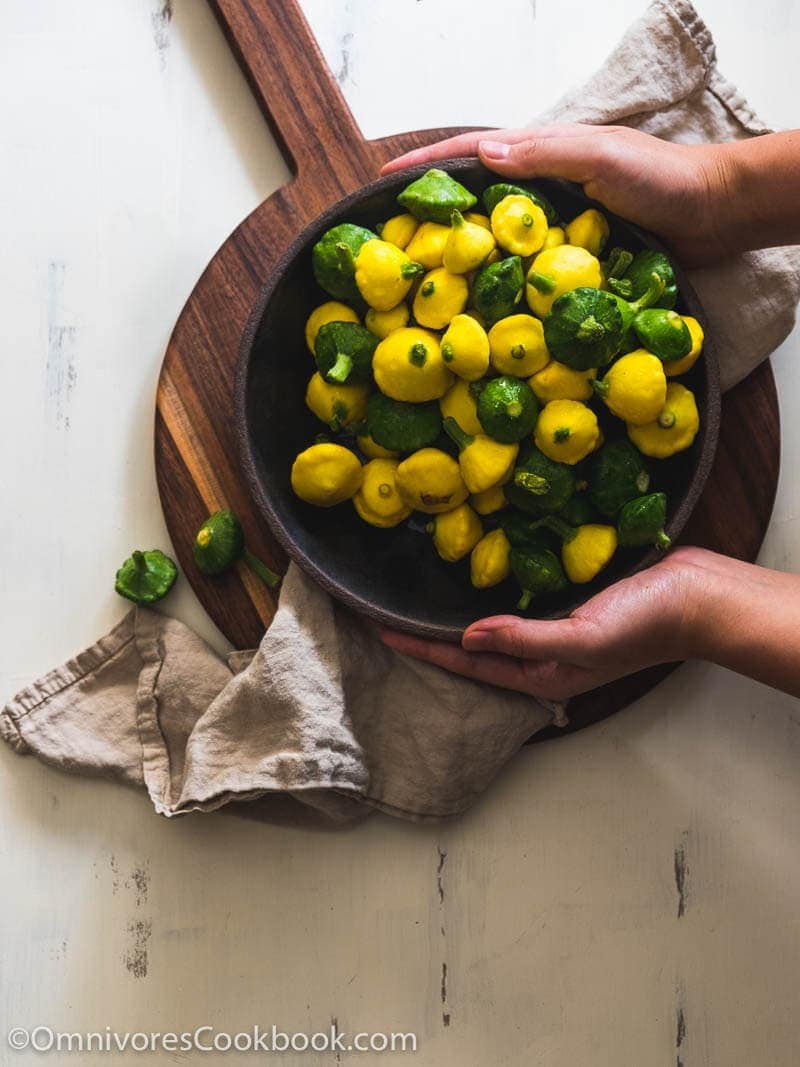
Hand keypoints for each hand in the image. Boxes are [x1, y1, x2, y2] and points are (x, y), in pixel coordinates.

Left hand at [380, 547, 714, 701]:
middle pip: (475, 648)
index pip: (469, 663)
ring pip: (494, 623)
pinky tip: (478, 574)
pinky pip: (521, 597)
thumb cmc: (645, 624)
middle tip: (390, 616)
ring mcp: (558, 626)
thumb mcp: (581, 637)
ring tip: (420, 598)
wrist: (697, 594)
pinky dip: (494, 589)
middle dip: (433, 636)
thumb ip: (523, 638)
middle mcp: (544, 653)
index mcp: (543, 672)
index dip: (424, 648)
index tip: (382, 631)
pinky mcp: (571, 599)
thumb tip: (466, 638)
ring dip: (459, 611)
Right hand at [381, 124, 733, 266]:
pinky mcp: (569, 267)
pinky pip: (525, 279)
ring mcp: (553, 233)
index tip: (379, 184)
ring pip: (495, 246)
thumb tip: (481, 155)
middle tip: (389, 248)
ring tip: (420, 289)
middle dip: (431, 219)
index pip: (469, 156)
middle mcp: (539, 195)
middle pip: (473, 204)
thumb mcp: (600, 155)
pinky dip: (499, 293)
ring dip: (460, 263)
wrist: (713, 216)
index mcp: (540, 158)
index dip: (425, 167)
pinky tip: (479, 315)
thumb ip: (544, 154)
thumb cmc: (661, 178)